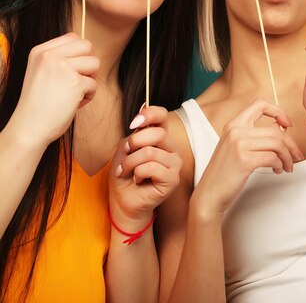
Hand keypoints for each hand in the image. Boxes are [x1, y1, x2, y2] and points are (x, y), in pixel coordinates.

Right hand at [9, 33, 98, 148]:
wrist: (29, 128)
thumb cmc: (38, 104)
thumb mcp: (42, 72)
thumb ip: (59, 60)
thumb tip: (88, 53)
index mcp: (40, 51)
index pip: (73, 38)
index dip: (81, 54)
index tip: (74, 70)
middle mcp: (50, 55)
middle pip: (87, 46)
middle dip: (89, 63)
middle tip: (79, 80)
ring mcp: (62, 67)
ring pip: (95, 64)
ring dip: (90, 80)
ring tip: (75, 94)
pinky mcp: (75, 83)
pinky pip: (94, 84)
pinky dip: (88, 97)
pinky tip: (73, 104)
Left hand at [109, 105, 181, 228]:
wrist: (123, 200)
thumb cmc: (124, 174)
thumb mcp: (125, 149)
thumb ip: (134, 134)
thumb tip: (141, 111)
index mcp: (161, 138)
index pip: (162, 116)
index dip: (149, 114)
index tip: (134, 122)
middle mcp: (172, 148)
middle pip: (157, 134)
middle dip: (134, 143)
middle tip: (125, 155)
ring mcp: (175, 164)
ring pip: (150, 152)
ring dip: (130, 162)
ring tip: (126, 171)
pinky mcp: (173, 179)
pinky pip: (151, 167)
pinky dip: (137, 173)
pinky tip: (137, 180)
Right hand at [195, 99, 302, 215]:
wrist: (209, 194)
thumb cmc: (224, 173)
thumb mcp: (234, 147)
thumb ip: (252, 136)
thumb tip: (280, 129)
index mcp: (233, 124)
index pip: (260, 105)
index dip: (278, 111)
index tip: (287, 124)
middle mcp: (236, 131)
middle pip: (275, 131)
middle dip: (290, 144)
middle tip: (296, 155)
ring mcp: (239, 145)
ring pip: (277, 144)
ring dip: (287, 156)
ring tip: (287, 166)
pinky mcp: (244, 160)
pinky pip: (273, 157)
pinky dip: (280, 164)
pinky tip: (278, 170)